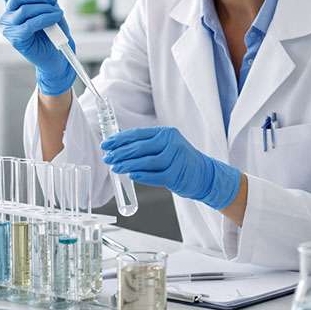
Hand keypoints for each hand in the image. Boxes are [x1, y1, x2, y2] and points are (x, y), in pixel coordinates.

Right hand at [0, 0, 76, 95]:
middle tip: (54, 1)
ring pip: (25, 8)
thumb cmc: (54, 32)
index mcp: (13, 5)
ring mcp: (10, 28)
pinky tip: (55, 18)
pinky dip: (46, 18)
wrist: (59, 56)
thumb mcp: (48, 5)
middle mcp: (8, 15)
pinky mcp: (17, 39)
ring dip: (45, 8)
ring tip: (57, 13)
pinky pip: (31, 23)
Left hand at [101, 127, 240, 209]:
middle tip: (108, 157)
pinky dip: (142, 176)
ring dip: (128, 165)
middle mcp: (171, 142)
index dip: (119, 139)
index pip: (138, 134)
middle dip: (120, 153)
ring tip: (116, 168)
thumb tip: (119, 150)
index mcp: (166, 133)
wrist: (205, 174)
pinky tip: (132, 176)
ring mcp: (175, 158)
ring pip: (146, 161)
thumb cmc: (181, 161)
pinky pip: (155, 175)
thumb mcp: (166, 147)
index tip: (106, 144)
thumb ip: (147, 146)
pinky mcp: (177, 174)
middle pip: (140, 147)